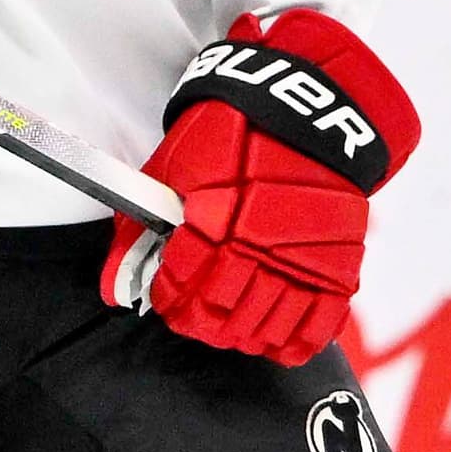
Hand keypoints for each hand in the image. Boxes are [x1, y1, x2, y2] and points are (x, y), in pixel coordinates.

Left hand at [104, 8, 421, 364]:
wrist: (303, 108)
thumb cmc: (227, 133)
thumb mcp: (170, 171)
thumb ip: (139, 233)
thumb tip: (112, 288)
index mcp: (210, 221)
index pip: (183, 291)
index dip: (171, 302)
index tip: (170, 299)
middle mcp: (256, 245)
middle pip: (223, 317)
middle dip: (205, 323)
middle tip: (200, 316)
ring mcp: (300, 257)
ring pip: (268, 325)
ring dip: (246, 336)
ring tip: (236, 329)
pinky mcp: (338, 261)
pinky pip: (321, 321)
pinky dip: (298, 341)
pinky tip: (281, 343)